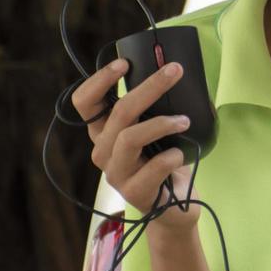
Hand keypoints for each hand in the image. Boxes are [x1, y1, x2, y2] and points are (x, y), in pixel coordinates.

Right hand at [72, 58, 199, 229]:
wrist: (175, 206)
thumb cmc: (165, 160)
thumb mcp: (158, 130)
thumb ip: (157, 107)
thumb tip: (176, 73)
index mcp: (104, 132)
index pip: (85, 102)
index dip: (99, 80)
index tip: (124, 63)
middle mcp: (103, 151)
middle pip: (118, 112)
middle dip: (149, 87)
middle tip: (175, 71)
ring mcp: (116, 173)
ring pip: (130, 138)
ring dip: (161, 123)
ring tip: (185, 120)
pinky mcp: (135, 192)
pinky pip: (153, 167)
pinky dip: (171, 156)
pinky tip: (180, 154)